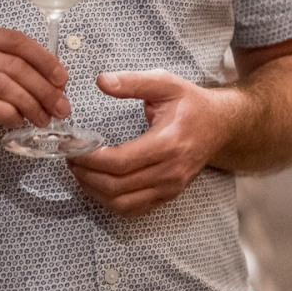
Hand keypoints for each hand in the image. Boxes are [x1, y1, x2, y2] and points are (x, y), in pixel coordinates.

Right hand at [0, 24, 69, 151]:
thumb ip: (9, 67)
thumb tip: (54, 81)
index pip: (16, 41)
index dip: (44, 60)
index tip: (63, 79)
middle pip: (14, 66)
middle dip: (43, 89)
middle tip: (61, 107)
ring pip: (4, 85)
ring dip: (31, 104)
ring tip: (44, 119)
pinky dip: (9, 114)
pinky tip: (18, 122)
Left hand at [69, 71, 239, 214]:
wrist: (221, 126)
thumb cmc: (192, 104)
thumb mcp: (166, 83)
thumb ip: (133, 82)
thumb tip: (102, 81)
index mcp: (169, 143)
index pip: (123, 161)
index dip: (92, 159)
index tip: (75, 148)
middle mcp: (171, 171)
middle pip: (117, 186)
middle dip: (87, 175)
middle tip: (71, 158)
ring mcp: (171, 187)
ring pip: (122, 203)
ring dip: (94, 191)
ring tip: (80, 172)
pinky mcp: (168, 195)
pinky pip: (133, 209)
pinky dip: (110, 201)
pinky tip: (98, 184)